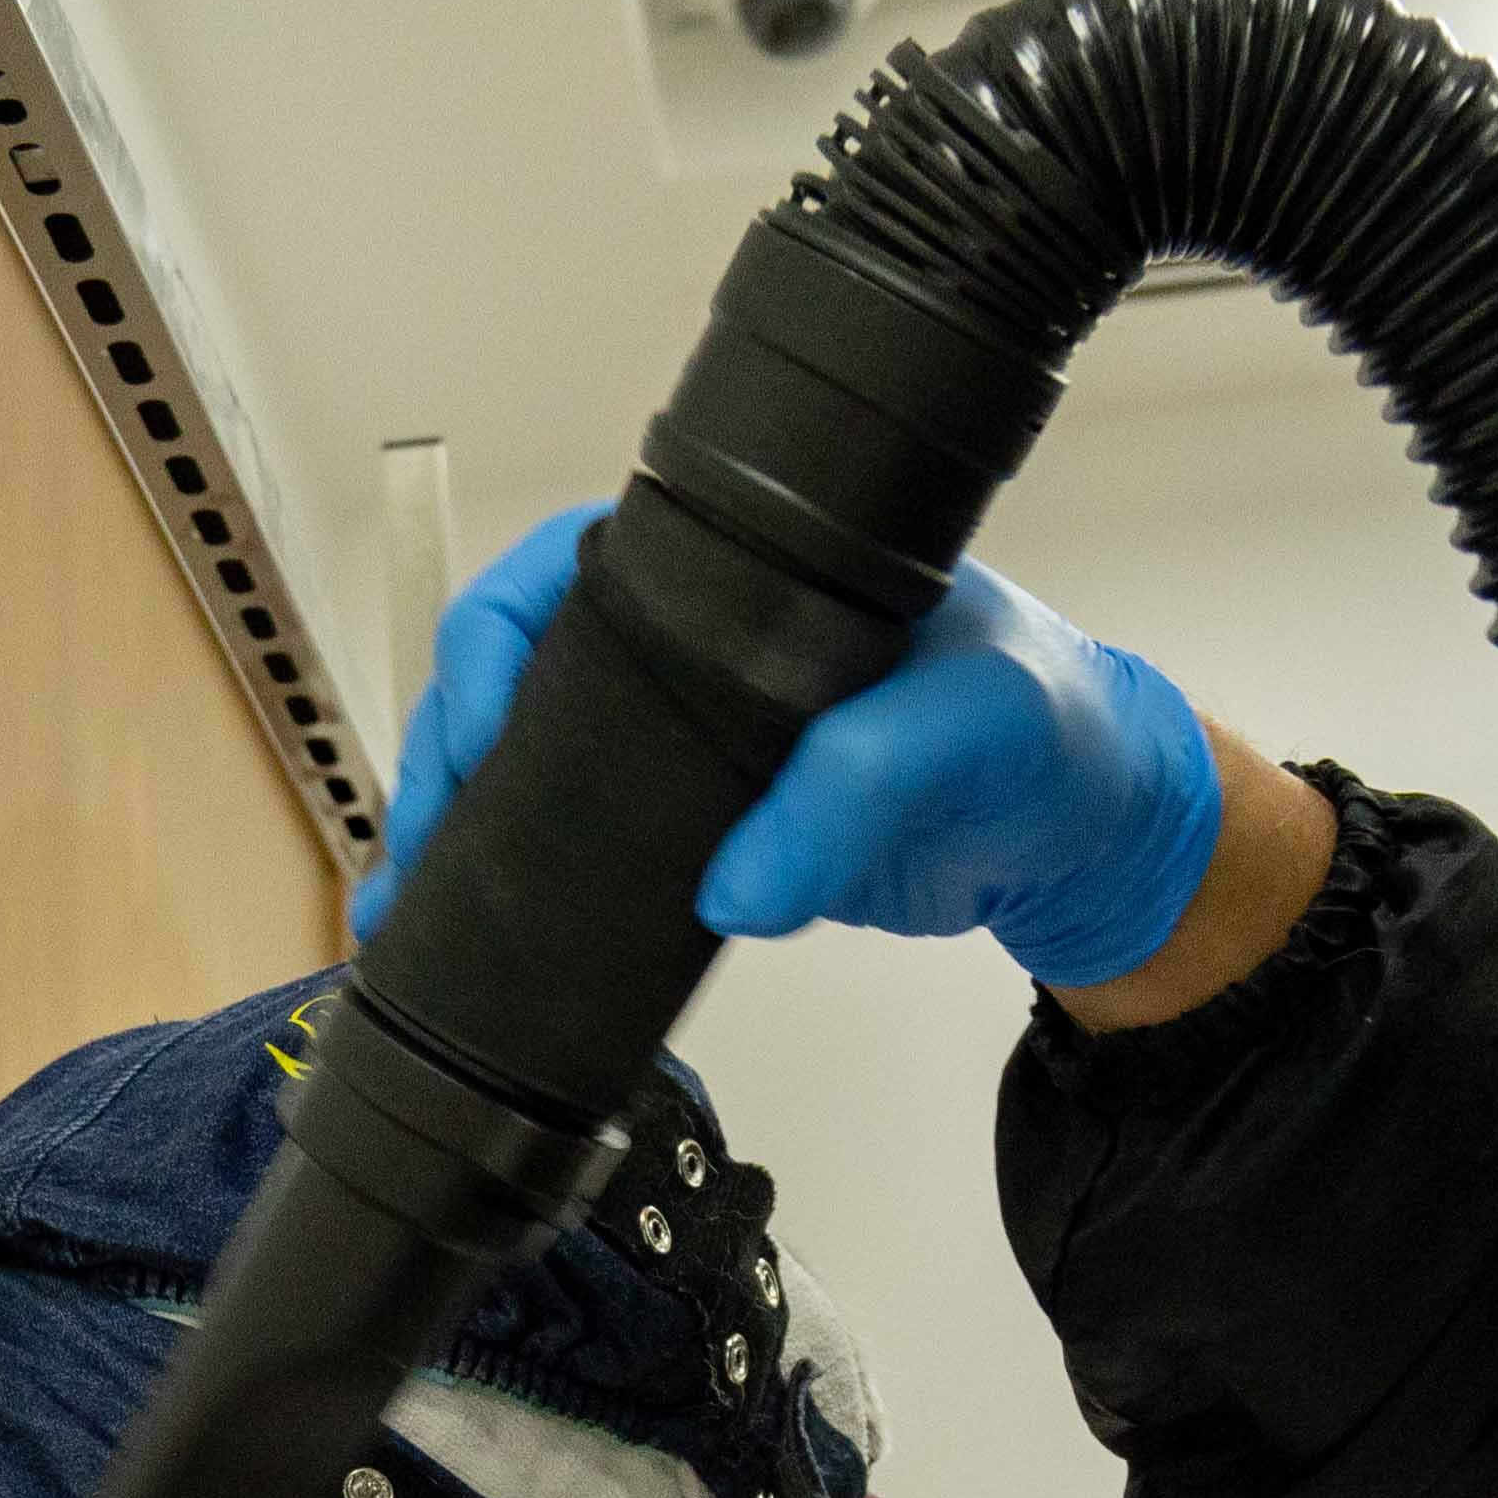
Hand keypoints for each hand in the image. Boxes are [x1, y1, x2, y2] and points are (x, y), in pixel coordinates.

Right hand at [359, 505, 1233, 992]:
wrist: (1085, 837)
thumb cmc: (1043, 731)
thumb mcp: (962, 733)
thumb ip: (856, 792)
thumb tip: (739, 878)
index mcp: (744, 578)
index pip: (568, 571)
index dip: (497, 643)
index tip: (478, 728)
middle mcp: (700, 646)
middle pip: (519, 668)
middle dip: (450, 744)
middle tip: (428, 828)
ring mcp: (692, 741)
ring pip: (535, 760)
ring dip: (464, 819)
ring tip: (412, 890)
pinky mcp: (702, 828)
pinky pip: (586, 842)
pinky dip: (520, 880)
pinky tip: (462, 926)